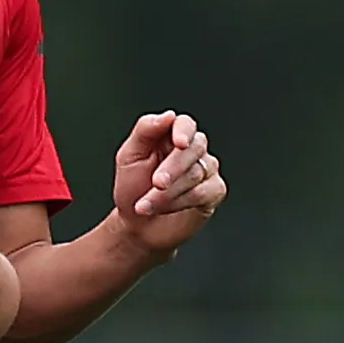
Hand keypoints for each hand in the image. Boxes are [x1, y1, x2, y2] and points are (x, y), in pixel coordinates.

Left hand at [111, 111, 225, 255]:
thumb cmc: (133, 190)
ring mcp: (206, 170)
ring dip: (168, 192)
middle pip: (193, 149)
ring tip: (146, 204)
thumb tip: (168, 115)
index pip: (185, 124)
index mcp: (171, 136)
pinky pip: (204, 192)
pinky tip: (165, 209)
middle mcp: (192, 150)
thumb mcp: (129, 156)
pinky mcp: (214, 191)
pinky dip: (181, 201)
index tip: (179, 143)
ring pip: (196, 173)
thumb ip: (145, 130)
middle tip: (155, 184)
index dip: (183, 131)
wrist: (137, 226)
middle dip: (171, 169)